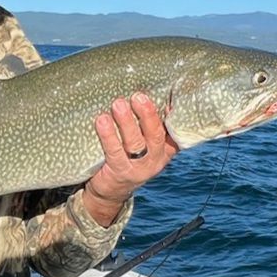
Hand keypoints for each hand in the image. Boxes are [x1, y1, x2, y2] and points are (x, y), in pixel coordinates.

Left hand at [83, 92, 177, 225]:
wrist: (110, 190)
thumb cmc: (127, 155)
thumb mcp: (143, 142)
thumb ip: (147, 122)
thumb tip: (144, 86)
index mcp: (166, 147)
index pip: (176, 129)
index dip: (176, 114)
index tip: (172, 94)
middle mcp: (156, 158)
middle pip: (155, 134)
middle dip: (147, 114)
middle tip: (138, 96)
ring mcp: (139, 168)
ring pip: (135, 143)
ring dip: (126, 122)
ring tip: (118, 104)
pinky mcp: (120, 173)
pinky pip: (114, 152)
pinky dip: (108, 135)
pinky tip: (101, 121)